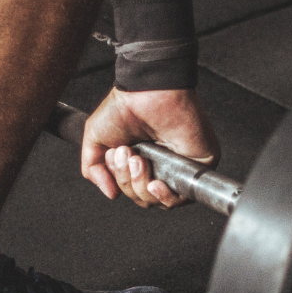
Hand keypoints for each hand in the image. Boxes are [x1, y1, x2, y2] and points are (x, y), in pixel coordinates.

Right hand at [81, 87, 220, 207]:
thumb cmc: (123, 107)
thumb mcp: (96, 141)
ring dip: (141, 185)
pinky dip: (166, 196)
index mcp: (140, 162)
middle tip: (126, 154)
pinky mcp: (197, 165)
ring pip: (160, 200)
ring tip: (137, 159)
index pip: (131, 191)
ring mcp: (179, 166)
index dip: (120, 182)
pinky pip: (182, 195)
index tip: (114, 157)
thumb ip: (94, 170)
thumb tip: (111, 193)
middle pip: (143, 198)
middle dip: (128, 182)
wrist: (145, 91)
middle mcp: (160, 166)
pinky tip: (154, 183)